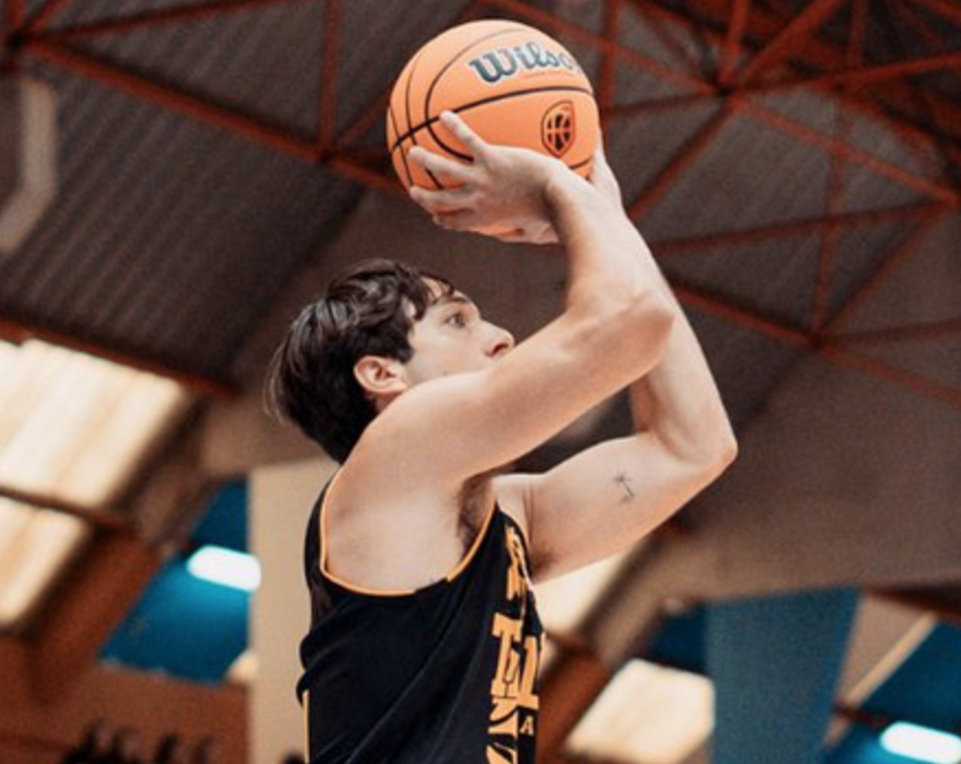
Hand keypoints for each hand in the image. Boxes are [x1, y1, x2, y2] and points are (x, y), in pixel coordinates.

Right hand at [407, 111, 564, 243]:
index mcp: (486, 218)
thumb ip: (523, 232)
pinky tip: (446, 115)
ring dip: (425, 161)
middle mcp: (478, 201)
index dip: (442, 219)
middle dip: (423, 197)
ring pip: (443, 170)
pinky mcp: (493, 159)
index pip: (456, 223)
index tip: (435, 215)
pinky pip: (468, 140)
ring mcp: (482, 179)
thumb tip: (526, 234)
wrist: (560, 198)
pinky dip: (455, 127)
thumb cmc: (555, 216)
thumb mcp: (536, 231)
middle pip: (440, 202)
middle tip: (412, 189)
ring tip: (413, 151)